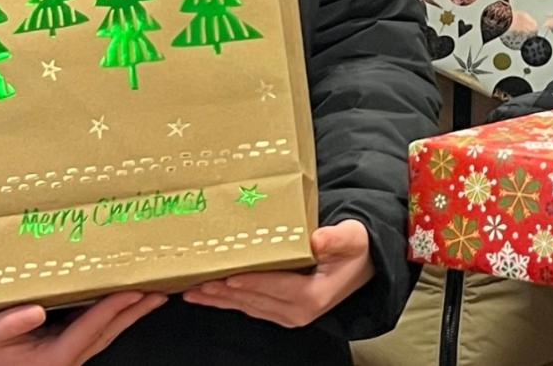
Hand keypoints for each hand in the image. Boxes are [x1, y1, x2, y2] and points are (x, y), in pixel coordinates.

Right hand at [0, 292, 164, 365]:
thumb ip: (9, 322)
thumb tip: (36, 312)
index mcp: (51, 357)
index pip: (91, 328)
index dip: (115, 307)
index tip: (135, 290)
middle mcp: (65, 359)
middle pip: (108, 331)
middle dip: (135, 309)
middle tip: (161, 289)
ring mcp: (66, 355)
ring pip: (105, 331)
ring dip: (129, 312)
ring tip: (152, 292)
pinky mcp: (62, 347)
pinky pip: (94, 329)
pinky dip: (111, 314)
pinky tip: (122, 299)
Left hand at [184, 219, 373, 327]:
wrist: (361, 266)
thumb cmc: (354, 249)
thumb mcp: (353, 238)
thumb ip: (337, 238)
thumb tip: (318, 240)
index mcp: (313, 295)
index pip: (276, 286)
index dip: (251, 282)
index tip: (227, 276)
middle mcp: (298, 311)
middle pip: (254, 299)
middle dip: (223, 291)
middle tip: (195, 282)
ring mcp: (288, 315)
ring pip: (247, 305)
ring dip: (218, 298)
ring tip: (192, 290)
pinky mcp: (281, 313)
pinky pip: (249, 306)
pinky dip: (227, 300)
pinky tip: (208, 294)